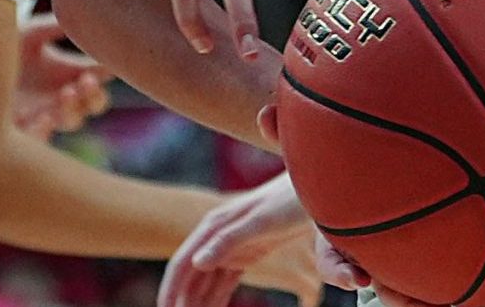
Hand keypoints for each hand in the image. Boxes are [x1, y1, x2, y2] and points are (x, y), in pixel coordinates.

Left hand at [11, 18, 110, 138]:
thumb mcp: (30, 34)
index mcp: (68, 73)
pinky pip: (40, 138)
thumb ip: (54, 27)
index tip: (104, 65)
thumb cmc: (3, 48)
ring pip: (71, 121)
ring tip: (65, 94)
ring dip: (73, 109)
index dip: (106, 72)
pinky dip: (45, 131)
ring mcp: (44, 115)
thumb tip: (82, 16)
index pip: (98, 76)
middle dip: (95, 95)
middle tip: (86, 82)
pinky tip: (44, 119)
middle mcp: (61, 97)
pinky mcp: (22, 131)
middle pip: (94, 104)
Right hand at [159, 174, 337, 306]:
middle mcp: (217, 237)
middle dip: (184, 300)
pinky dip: (217, 299)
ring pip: (208, 282)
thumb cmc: (288, 201)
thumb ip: (228, 240)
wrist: (314, 188)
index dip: (171, 288)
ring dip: (199, 302)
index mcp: (213, 227)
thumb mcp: (260, 221)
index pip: (183, 263)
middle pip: (193, 277)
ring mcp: (232, 247)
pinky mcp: (248, 254)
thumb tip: (196, 263)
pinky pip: (225, 282)